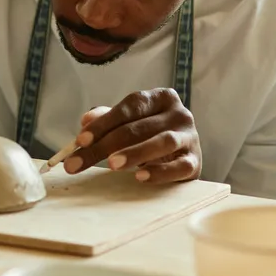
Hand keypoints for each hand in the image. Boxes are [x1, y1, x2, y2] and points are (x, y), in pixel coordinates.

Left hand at [63, 88, 200, 183]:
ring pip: (162, 142)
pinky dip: (159, 172)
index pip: (130, 106)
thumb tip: (86, 120)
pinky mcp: (195, 162)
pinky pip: (178, 167)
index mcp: (161, 98)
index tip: (80, 140)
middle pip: (139, 127)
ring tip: (111, 165)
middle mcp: (179, 113)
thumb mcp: (130, 123)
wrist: (183, 157)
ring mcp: (190, 137)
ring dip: (134, 153)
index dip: (104, 122)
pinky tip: (140, 177)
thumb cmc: (151, 136)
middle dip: (106, 144)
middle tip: (80, 162)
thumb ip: (108, 119)